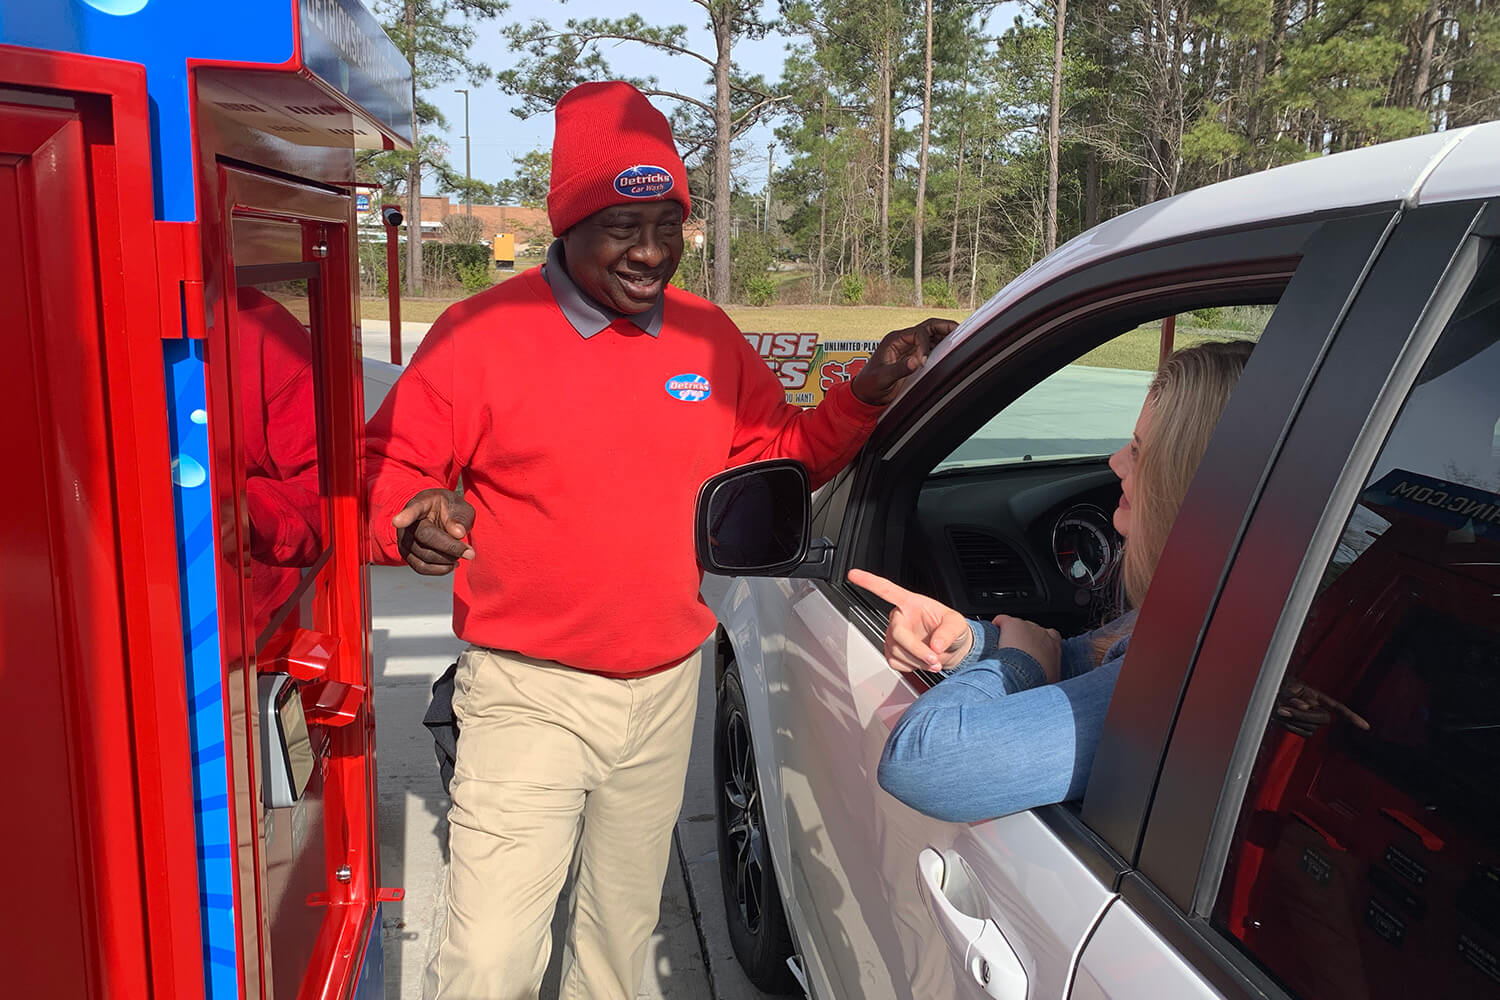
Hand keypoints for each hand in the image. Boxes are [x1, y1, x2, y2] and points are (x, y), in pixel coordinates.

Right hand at [393, 488, 475, 575]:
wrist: (436, 515)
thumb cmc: (449, 509)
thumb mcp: (459, 507)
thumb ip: (460, 518)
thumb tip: (458, 534)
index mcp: (420, 504)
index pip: (412, 510)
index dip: (405, 516)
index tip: (397, 522)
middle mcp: (407, 523)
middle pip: (425, 538)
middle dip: (450, 547)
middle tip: (470, 552)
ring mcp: (404, 541)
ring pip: (425, 556)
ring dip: (448, 559)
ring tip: (462, 554)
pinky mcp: (406, 555)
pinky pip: (421, 568)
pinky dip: (440, 569)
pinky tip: (452, 564)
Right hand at [847, 568, 972, 671]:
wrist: (950, 649)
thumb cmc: (951, 630)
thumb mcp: (957, 624)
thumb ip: (948, 632)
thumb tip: (936, 644)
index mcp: (911, 603)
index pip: (886, 590)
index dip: (869, 581)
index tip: (852, 574)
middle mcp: (899, 618)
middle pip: (897, 633)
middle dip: (917, 649)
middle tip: (934, 658)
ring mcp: (893, 636)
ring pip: (897, 651)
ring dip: (918, 660)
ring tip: (934, 660)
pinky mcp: (892, 652)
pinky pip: (896, 663)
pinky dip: (912, 667)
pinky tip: (921, 661)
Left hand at [850, 317, 958, 405]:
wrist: (866, 394)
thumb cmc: (869, 385)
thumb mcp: (883, 378)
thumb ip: (900, 369)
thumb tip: (917, 361)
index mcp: (894, 339)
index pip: (918, 333)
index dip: (925, 345)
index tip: (924, 361)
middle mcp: (903, 340)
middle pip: (928, 327)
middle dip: (944, 327)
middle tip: (960, 330)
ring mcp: (909, 348)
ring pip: (931, 335)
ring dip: (945, 335)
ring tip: (960, 337)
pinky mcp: (913, 357)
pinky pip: (931, 347)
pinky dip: (942, 346)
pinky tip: (950, 350)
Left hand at [991, 615, 1062, 683]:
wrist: (1025, 674)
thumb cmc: (1039, 677)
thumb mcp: (1052, 678)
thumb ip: (1051, 673)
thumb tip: (1047, 681)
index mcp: (1053, 643)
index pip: (1051, 636)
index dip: (1040, 642)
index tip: (1035, 650)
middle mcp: (1041, 631)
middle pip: (1032, 630)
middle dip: (1024, 639)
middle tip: (1017, 654)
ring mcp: (1026, 625)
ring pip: (1016, 627)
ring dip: (1011, 636)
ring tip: (1004, 649)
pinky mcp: (1011, 624)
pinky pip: (1002, 620)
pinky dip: (998, 624)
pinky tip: (994, 632)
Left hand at [1274, 679, 1369, 736]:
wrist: (1269, 693)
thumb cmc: (1279, 687)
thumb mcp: (1286, 688)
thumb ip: (1293, 696)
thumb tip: (1306, 707)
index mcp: (1317, 697)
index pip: (1338, 707)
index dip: (1352, 716)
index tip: (1366, 727)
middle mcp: (1317, 709)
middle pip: (1323, 719)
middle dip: (1302, 716)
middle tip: (1281, 709)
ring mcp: (1310, 720)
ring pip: (1310, 728)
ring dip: (1293, 720)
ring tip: (1278, 708)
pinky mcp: (1302, 728)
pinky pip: (1301, 732)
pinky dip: (1290, 725)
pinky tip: (1280, 716)